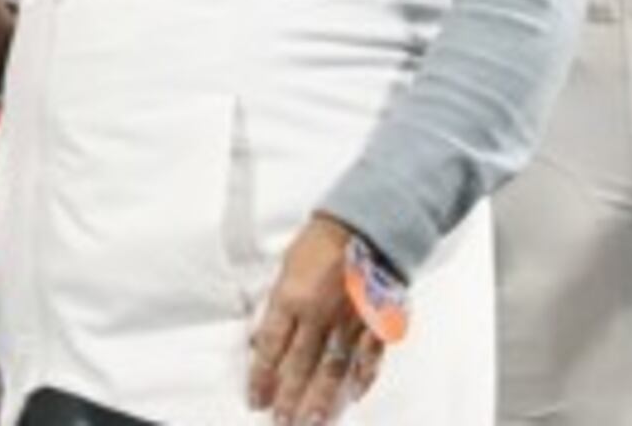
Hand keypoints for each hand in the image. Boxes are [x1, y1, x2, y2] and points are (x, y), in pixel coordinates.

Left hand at [246, 215, 387, 424]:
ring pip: (334, 369)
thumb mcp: (286, 268)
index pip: (271, 347)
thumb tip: (259, 340)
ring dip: (322, 399)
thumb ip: (276, 306)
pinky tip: (355, 396)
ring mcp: (350, 321)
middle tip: (281, 422)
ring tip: (312, 422)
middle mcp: (319, 314)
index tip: (255, 399)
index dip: (261, 377)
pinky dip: (363, 378)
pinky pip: (370, 357)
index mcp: (291, 298)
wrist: (366, 225)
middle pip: (300, 366)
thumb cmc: (321, 243)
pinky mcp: (377, 322)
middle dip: (289, 398)